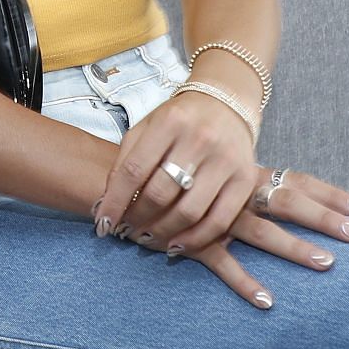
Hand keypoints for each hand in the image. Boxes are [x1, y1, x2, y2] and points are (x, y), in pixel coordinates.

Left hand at [92, 88, 258, 255]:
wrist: (227, 103)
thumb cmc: (178, 120)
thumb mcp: (146, 127)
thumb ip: (126, 160)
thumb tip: (108, 205)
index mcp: (169, 123)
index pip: (134, 170)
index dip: (115, 202)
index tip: (102, 224)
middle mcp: (200, 139)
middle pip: (160, 193)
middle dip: (138, 219)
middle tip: (127, 230)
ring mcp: (226, 160)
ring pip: (189, 212)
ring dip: (162, 233)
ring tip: (147, 238)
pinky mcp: (245, 179)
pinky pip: (219, 221)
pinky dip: (194, 240)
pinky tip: (175, 245)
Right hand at [103, 163, 348, 310]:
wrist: (118, 178)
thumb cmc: (165, 173)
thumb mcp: (203, 171)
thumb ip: (232, 181)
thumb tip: (275, 193)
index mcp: (243, 173)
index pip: (296, 181)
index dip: (330, 194)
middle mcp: (234, 191)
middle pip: (289, 202)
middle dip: (325, 218)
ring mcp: (215, 216)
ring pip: (263, 232)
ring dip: (296, 248)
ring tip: (327, 264)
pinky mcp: (194, 239)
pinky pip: (223, 263)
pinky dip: (245, 283)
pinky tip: (267, 301)